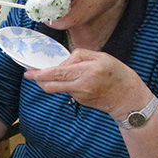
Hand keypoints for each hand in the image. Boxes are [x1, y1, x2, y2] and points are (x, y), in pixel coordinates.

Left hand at [24, 48, 152, 122]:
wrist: (128, 98)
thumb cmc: (118, 74)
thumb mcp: (101, 57)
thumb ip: (79, 56)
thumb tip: (63, 62)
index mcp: (87, 71)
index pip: (57, 73)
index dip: (40, 73)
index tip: (29, 71)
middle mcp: (81, 85)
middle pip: (51, 85)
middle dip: (38, 79)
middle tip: (30, 73)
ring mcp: (80, 96)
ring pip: (58, 87)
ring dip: (53, 80)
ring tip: (61, 72)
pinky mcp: (80, 101)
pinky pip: (68, 90)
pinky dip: (66, 84)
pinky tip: (78, 80)